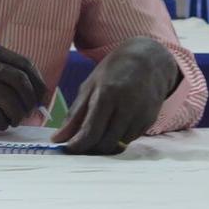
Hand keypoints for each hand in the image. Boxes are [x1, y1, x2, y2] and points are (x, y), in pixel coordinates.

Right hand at [0, 45, 48, 130]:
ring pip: (11, 100)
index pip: (25, 64)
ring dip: (18, 115)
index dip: (38, 83)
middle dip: (30, 102)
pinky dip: (3, 123)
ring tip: (13, 121)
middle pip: (21, 82)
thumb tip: (40, 101)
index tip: (40, 98)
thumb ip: (6, 77)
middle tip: (29, 114)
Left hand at [53, 37, 178, 154]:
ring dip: (106, 142)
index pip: (91, 132)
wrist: (148, 60)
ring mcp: (140, 115)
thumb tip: (58, 139)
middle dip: (91, 147)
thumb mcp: (89, 86)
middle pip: (105, 142)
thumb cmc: (113, 71)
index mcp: (106, 95)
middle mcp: (126, 107)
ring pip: (119, 144)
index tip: (68, 149)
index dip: (78, 145)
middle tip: (82, 142)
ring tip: (100, 128)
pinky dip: (120, 137)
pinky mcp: (150, 120)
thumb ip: (74, 115)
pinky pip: (131, 139)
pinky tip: (116, 122)